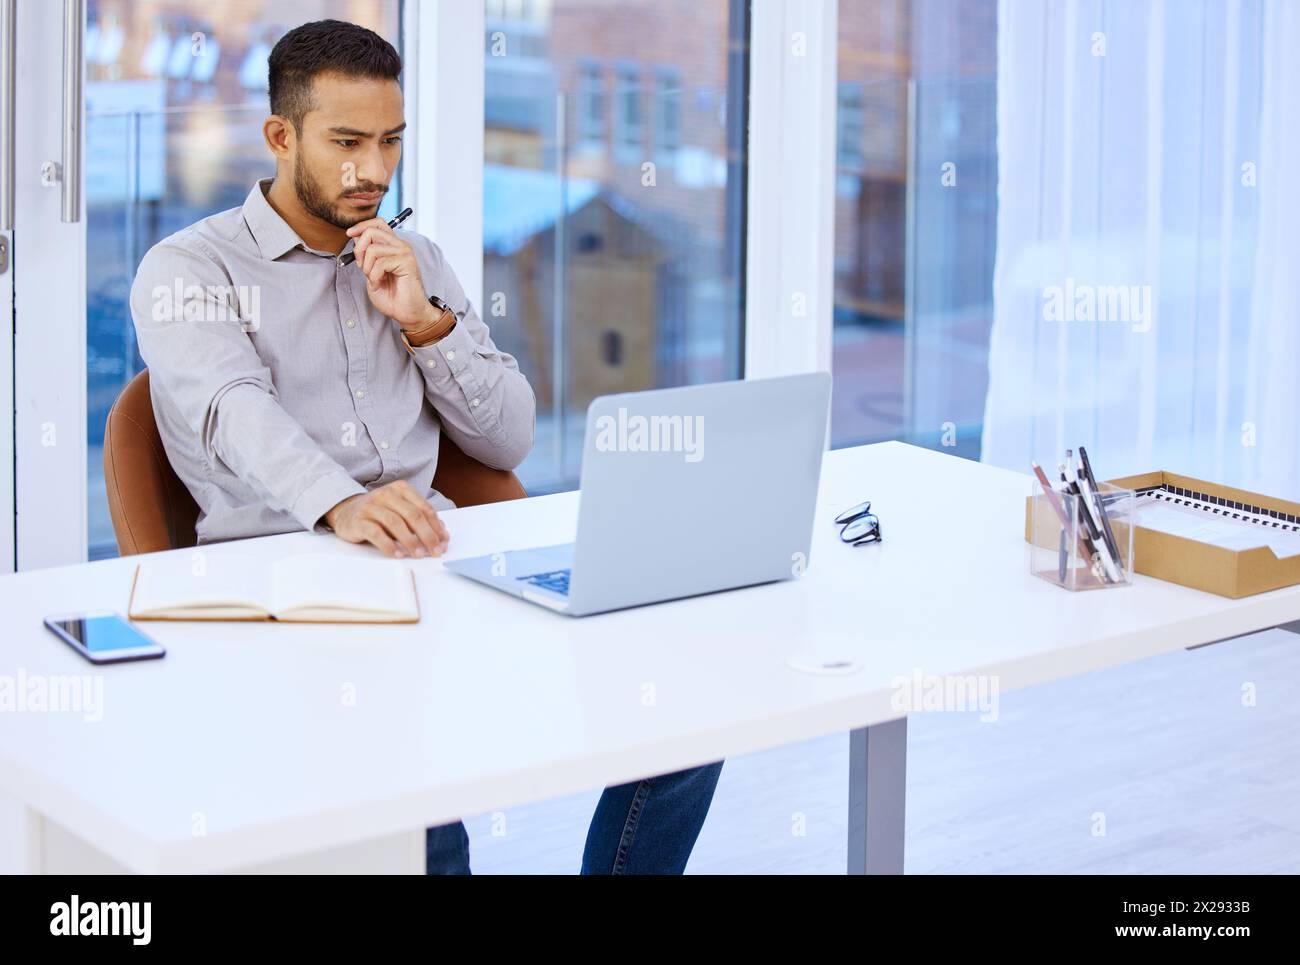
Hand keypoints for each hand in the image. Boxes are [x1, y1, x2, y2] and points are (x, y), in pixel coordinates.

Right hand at [323, 480, 448, 558]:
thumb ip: (420, 518)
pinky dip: (389, 545)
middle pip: (413, 515)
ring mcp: (371, 506)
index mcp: (401, 489)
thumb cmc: (379, 512)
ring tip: (419, 555)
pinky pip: (376, 533)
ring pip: (396, 523)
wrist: (346, 511)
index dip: (436, 526)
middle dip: (428, 535)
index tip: (444, 541)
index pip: (424, 508)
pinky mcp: (359, 520)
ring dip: (411, 541)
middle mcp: (387, 494)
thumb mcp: (400, 510)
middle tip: (435, 551)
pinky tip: (398, 554)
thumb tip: (441, 535)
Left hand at [345, 218, 439, 330]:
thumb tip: (355, 237)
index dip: (361, 226)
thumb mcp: (371, 271)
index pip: (378, 223)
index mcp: (393, 245)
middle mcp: (400, 245)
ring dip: (367, 267)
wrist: (407, 312)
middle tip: (361, 266)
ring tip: (374, 279)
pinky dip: (374, 275)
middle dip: (359, 249)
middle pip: (372, 231)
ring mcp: (405, 252)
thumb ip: (366, 255)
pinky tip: (380, 282)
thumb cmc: (391, 296)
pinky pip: (380, 263)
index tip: (349, 234)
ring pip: (373, 249)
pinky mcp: (407, 262)